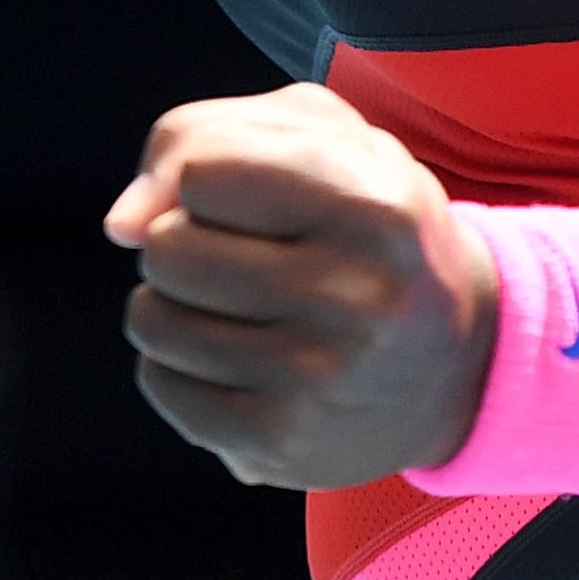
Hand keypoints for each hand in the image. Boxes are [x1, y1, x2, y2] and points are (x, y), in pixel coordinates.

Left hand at [102, 82, 500, 488]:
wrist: (459, 361)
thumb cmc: (367, 226)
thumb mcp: (320, 140)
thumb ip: (205, 136)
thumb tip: (120, 224)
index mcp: (373, 205)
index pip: (201, 172)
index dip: (207, 176)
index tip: (250, 196)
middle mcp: (353, 295)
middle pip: (166, 248)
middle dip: (183, 240)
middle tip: (242, 255)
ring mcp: (315, 379)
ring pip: (151, 317)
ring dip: (173, 302)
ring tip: (236, 306)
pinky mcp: (279, 444)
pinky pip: (160, 382)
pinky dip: (177, 363)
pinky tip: (233, 358)